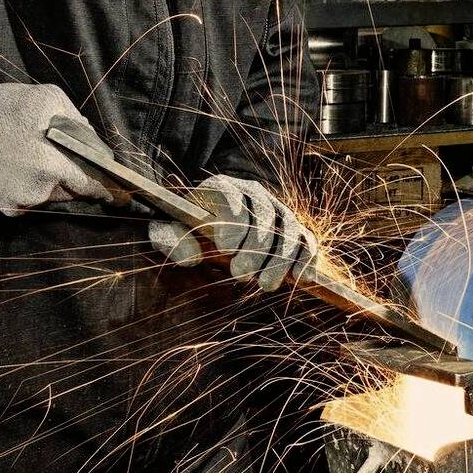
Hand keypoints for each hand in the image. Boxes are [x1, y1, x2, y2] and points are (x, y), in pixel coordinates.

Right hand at [0, 84, 119, 215]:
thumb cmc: (7, 109)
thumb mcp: (50, 100)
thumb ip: (79, 123)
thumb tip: (95, 146)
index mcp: (54, 165)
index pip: (92, 186)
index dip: (108, 192)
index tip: (121, 198)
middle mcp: (40, 191)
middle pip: (71, 193)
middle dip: (71, 179)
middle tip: (56, 159)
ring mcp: (21, 202)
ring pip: (49, 198)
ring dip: (49, 184)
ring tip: (31, 160)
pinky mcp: (4, 208)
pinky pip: (28, 203)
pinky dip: (27, 191)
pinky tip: (16, 171)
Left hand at [149, 174, 318, 292]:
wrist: (207, 233)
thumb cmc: (185, 230)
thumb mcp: (166, 232)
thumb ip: (168, 240)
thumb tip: (190, 257)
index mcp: (219, 187)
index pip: (230, 194)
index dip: (231, 220)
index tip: (225, 248)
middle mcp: (252, 192)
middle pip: (262, 215)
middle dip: (254, 248)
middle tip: (239, 275)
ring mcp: (276, 209)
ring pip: (288, 229)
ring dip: (280, 259)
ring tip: (266, 286)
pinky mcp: (292, 229)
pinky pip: (306, 240)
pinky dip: (306, 258)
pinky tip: (299, 279)